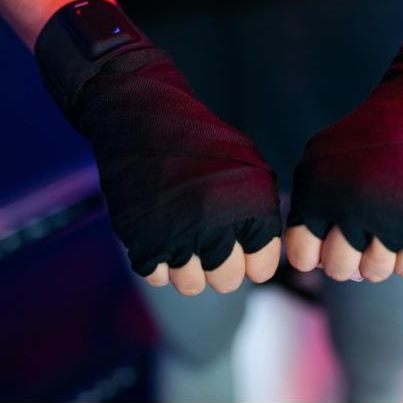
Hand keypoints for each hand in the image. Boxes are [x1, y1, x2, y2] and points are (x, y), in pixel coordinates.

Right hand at [36, 0, 281, 295]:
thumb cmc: (202, 142)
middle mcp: (217, 224)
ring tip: (183, 233)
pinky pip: (156, 276)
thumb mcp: (249, 166)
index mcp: (251, 206)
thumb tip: (262, 260)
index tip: (238, 240)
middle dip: (220, 264)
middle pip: (226, 280)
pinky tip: (159, 230)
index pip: (262, 268)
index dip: (251, 257)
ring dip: (188, 266)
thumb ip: (262, 214)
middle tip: (207, 236)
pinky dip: (158, 260)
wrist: (145, 118)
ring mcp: (176, 234)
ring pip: (191, 285)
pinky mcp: (139, 238)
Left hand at [285, 59, 402, 280]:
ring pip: (374, 273)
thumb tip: (307, 258)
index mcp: (321, 195)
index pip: (302, 257)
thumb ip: (306, 205)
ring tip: (381, 229)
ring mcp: (393, 223)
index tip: (324, 237)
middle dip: (344, 257)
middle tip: (355, 236)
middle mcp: (354, 211)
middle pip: (338, 269)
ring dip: (375, 257)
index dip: (311, 252)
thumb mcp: (320, 158)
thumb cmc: (365, 138)